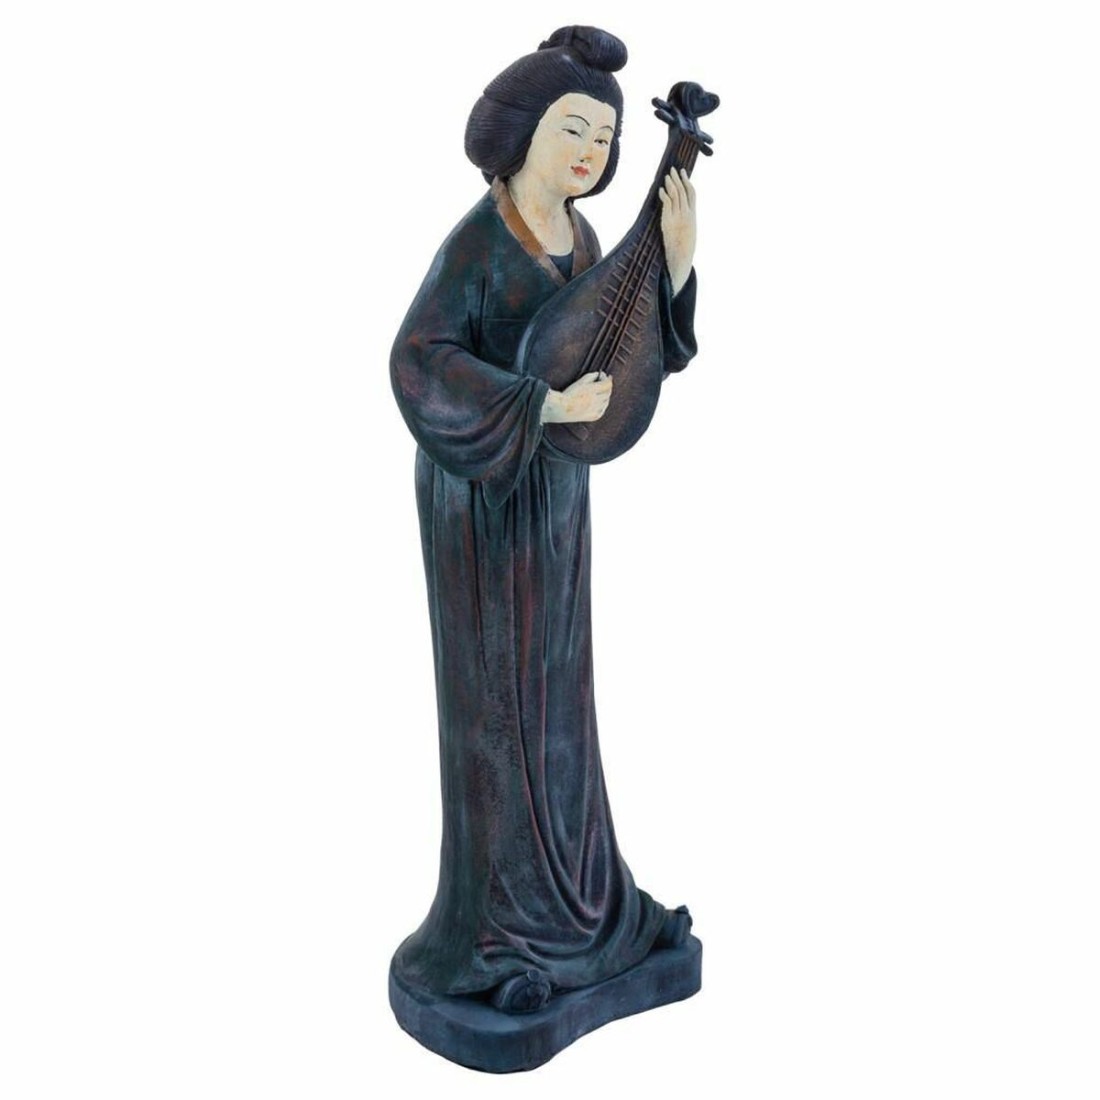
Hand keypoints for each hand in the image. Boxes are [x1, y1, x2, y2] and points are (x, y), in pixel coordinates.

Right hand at [541, 371, 612, 423]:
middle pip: (608, 392)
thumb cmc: (568, 395)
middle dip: (607, 386)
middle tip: (604, 382)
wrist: (561, 409)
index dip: (607, 378)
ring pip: (606, 401)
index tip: (605, 375)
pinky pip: (602, 410)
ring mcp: (596, 409)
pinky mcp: (593, 416)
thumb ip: (590, 377)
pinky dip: (603, 405)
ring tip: (601, 391)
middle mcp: (596, 400)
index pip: (607, 384)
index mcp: (592, 390)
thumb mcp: (579, 382)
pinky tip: (600, 402)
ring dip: (606, 395)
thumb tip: (597, 374)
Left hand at [659, 166, 695, 295]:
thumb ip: (687, 219)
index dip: (687, 181)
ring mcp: (678, 217)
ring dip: (671, 184)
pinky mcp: (668, 221)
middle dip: (678, 179)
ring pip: (675, 196)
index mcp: (693, 215)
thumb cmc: (685, 246)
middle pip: (682, 191)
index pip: (692, 193)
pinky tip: (661, 190)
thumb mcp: (690, 230)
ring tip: (667, 176)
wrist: (681, 256)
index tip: (684, 173)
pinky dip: (664, 196)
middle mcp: (686, 214)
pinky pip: (667, 205)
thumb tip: (684, 212)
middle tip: (673, 169)